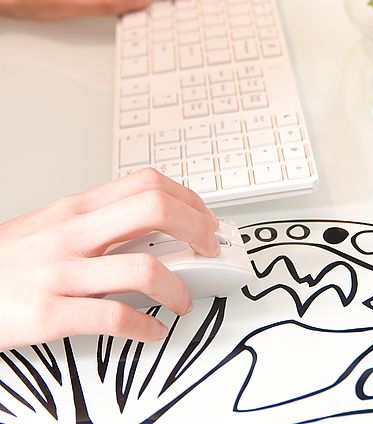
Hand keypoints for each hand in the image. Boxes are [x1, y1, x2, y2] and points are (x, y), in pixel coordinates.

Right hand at [0, 168, 219, 349]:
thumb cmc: (9, 260)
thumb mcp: (55, 226)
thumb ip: (102, 222)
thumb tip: (155, 225)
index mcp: (77, 208)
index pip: (147, 183)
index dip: (189, 198)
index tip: (205, 218)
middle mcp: (72, 233)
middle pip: (155, 209)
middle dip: (198, 229)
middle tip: (209, 250)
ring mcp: (60, 272)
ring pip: (144, 268)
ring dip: (179, 288)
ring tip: (183, 300)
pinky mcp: (48, 314)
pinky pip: (113, 318)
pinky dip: (145, 328)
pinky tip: (151, 331)